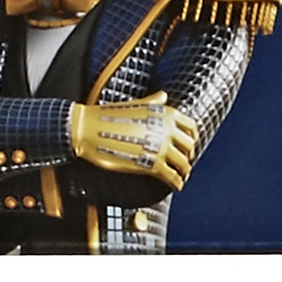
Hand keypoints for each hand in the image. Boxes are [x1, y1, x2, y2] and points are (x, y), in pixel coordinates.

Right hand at [66, 94, 201, 188]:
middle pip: (189, 147)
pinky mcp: (151, 164)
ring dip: (184, 172)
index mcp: (165, 113)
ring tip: (181, 177)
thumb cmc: (108, 115)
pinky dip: (177, 183)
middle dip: (188, 157)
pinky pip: (172, 176)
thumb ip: (153, 102)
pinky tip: (175, 185)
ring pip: (183, 164)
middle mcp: (167, 130)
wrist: (89, 128)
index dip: (192, 139)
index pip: (191, 127)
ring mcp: (160, 147)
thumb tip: (163, 96)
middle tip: (184, 164)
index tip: (188, 146)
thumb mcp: (135, 104)